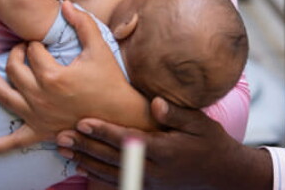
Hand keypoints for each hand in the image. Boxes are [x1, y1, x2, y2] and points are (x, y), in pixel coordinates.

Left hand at [0, 1, 148, 153]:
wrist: (120, 114)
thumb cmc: (110, 80)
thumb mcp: (99, 48)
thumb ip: (83, 23)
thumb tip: (65, 4)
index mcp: (53, 76)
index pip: (33, 51)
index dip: (35, 42)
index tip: (41, 41)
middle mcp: (40, 97)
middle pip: (14, 69)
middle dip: (16, 53)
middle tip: (23, 49)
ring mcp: (37, 116)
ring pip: (3, 95)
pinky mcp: (39, 132)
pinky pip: (12, 142)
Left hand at [56, 97, 272, 189]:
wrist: (222, 173)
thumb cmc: (210, 142)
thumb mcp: (199, 123)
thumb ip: (176, 113)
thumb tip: (155, 103)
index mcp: (162, 150)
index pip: (125, 139)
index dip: (103, 131)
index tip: (83, 121)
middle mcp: (152, 169)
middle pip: (111, 157)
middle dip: (85, 146)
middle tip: (62, 137)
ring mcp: (149, 181)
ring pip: (110, 173)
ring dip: (86, 161)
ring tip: (66, 151)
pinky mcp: (148, 188)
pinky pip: (118, 183)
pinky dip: (98, 177)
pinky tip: (84, 170)